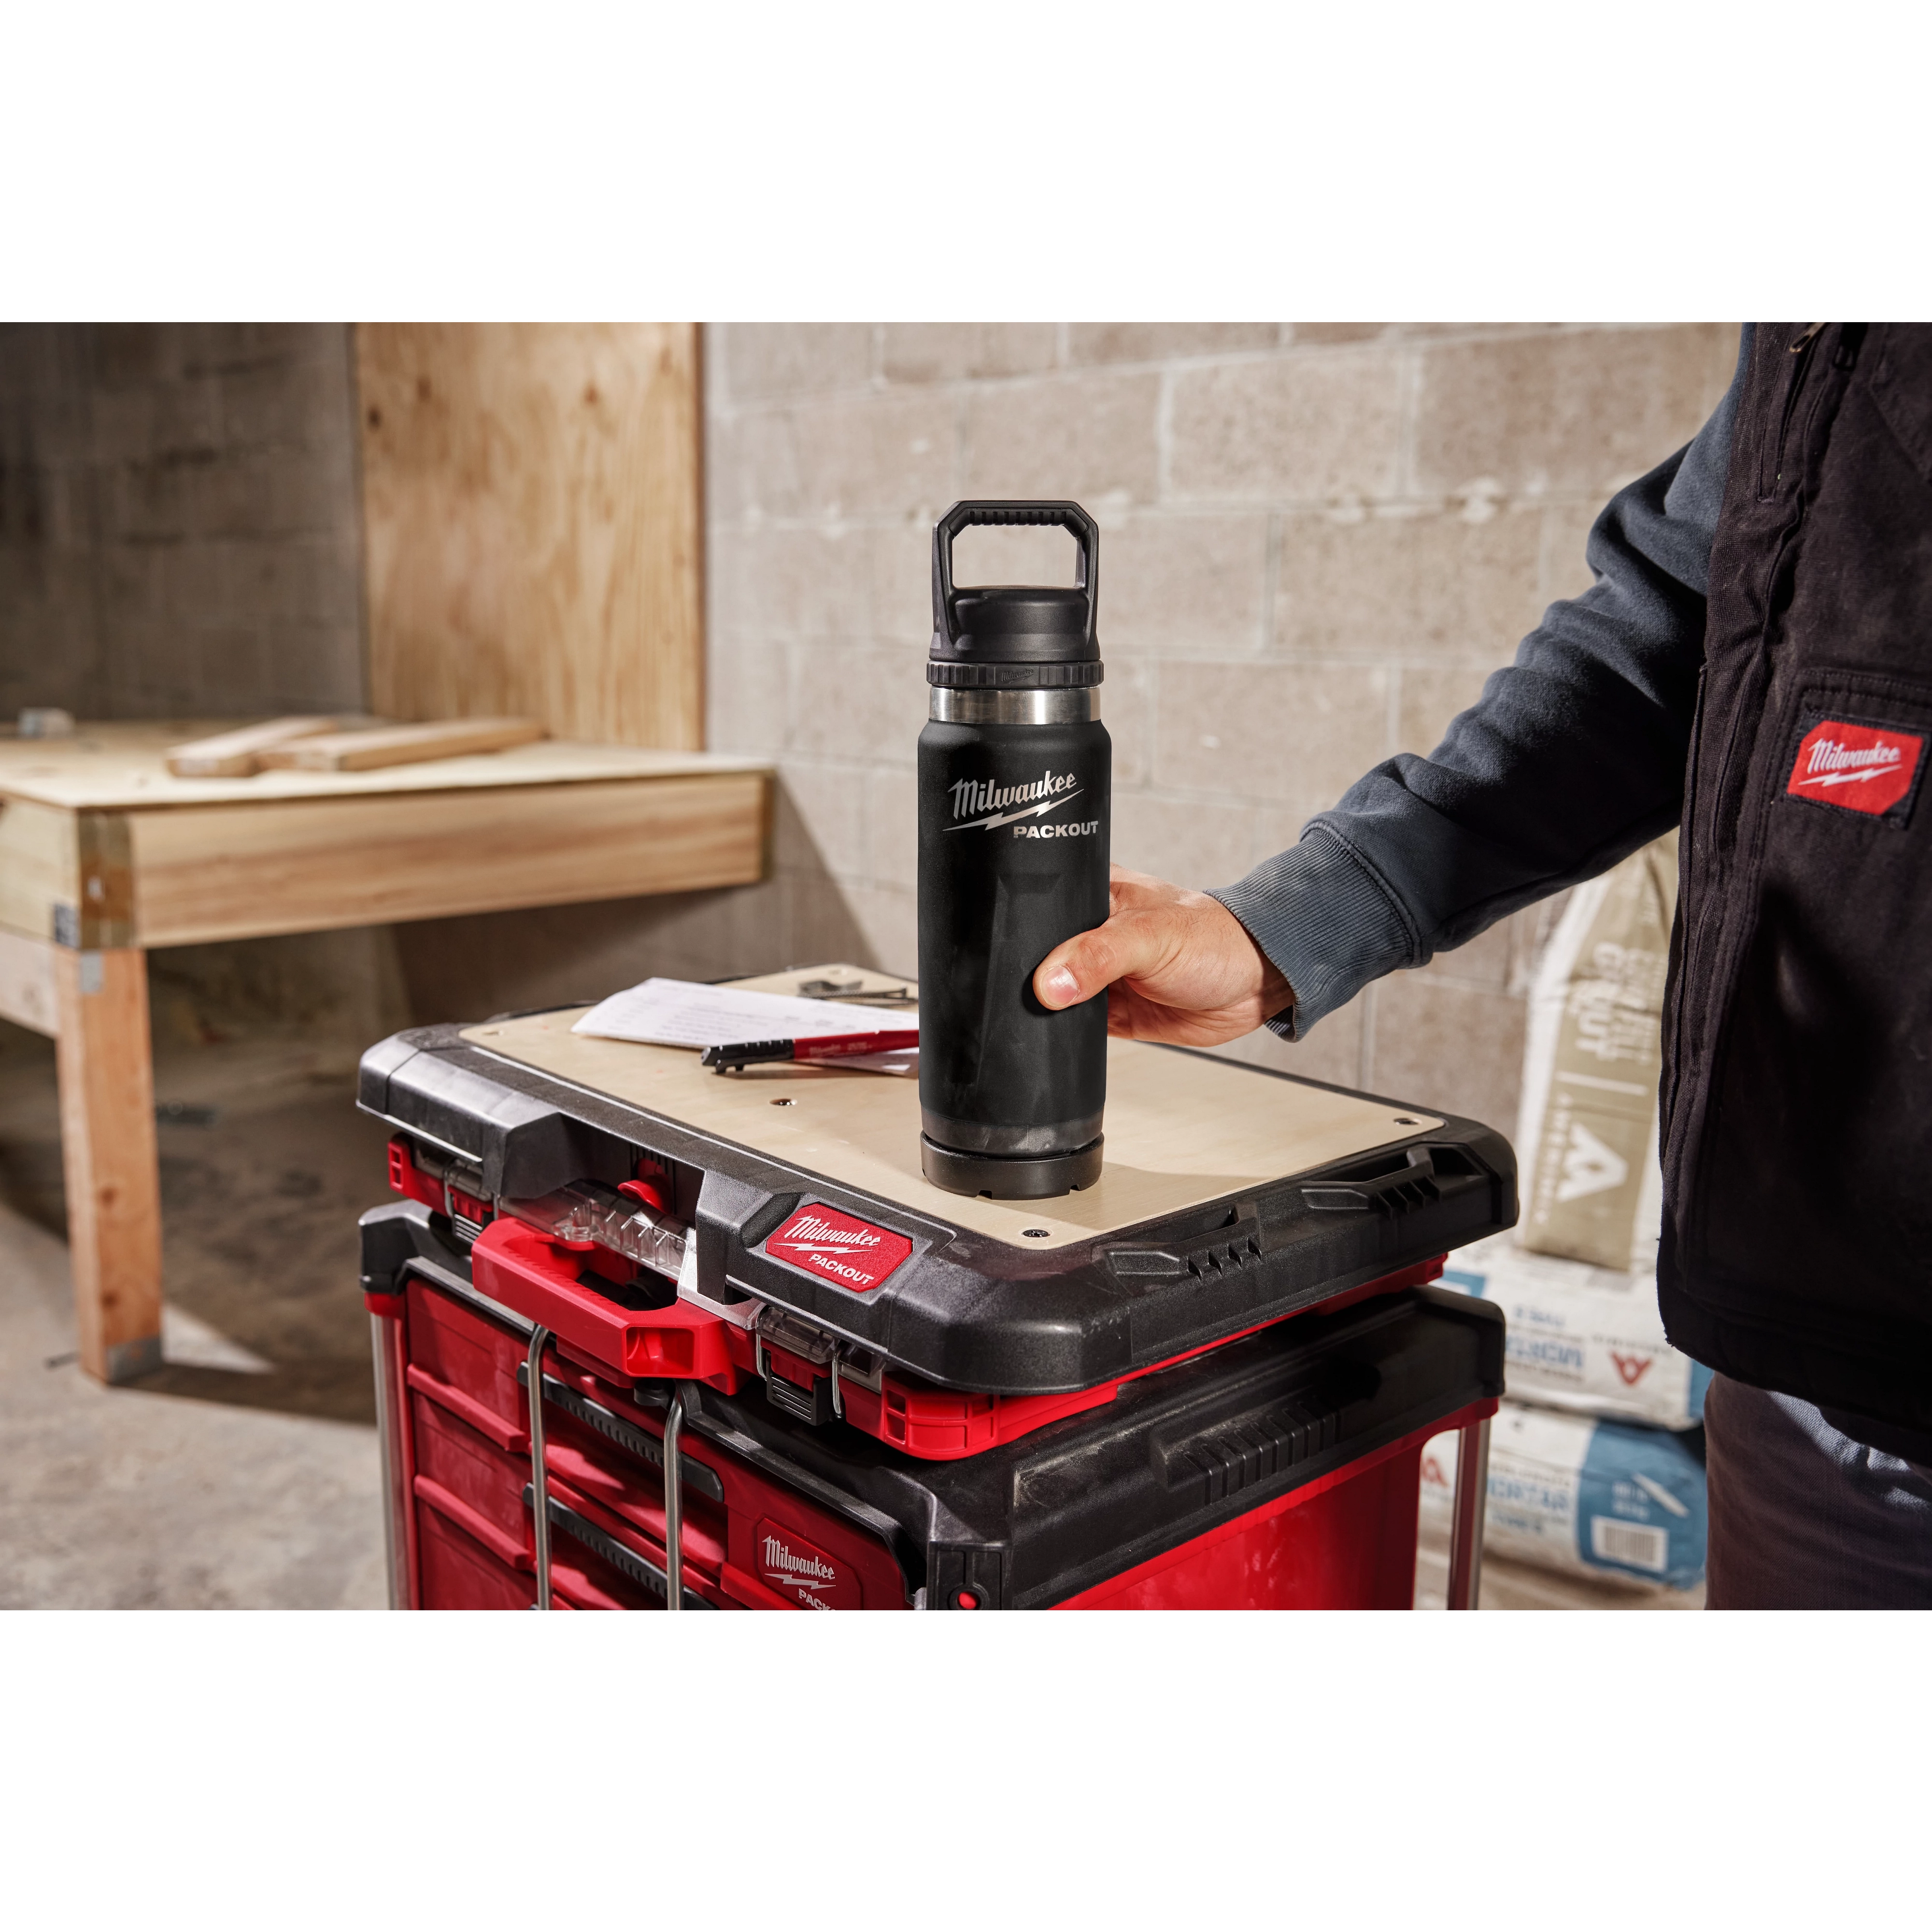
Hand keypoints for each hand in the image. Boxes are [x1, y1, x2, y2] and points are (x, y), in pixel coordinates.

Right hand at [1033, 864, 1292, 1045]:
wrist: (1254, 984)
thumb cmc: (1214, 940)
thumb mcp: (1152, 937)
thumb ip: (1098, 956)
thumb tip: (1050, 983)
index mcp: (1090, 894)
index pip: (1035, 912)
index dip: (1017, 936)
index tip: (1011, 963)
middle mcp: (1086, 933)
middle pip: (1033, 957)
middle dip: (1028, 978)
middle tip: (1036, 991)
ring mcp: (1094, 974)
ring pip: (1047, 994)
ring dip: (1045, 1008)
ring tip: (1055, 1009)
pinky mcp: (1105, 1010)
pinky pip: (1068, 1025)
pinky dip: (1062, 1031)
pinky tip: (1065, 1029)